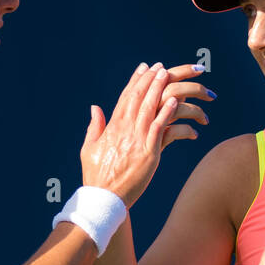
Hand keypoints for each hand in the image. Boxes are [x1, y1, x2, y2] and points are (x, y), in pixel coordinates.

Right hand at [80, 62, 209, 209]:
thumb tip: (95, 108)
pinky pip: (158, 128)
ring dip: (159, 89)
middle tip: (160, 66)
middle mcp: (123, 129)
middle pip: (138, 98)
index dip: (136, 81)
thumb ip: (95, 126)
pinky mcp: (148, 153)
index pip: (125, 97)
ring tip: (168, 74)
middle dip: (150, 79)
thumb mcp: (89, 148)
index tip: (144, 67)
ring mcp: (136, 140)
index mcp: (111, 127)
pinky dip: (166, 113)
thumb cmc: (96, 176)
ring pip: (148, 108)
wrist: (103, 198)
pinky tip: (175, 101)